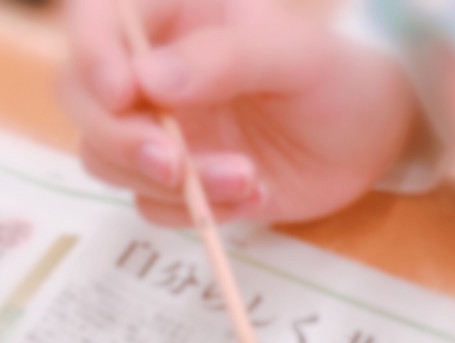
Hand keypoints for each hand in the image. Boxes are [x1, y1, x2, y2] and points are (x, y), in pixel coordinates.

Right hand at [61, 0, 418, 224]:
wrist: (371, 141)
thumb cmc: (338, 78)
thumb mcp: (294, 56)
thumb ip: (226, 59)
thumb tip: (148, 79)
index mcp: (173, 18)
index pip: (95, 21)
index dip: (92, 56)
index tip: (123, 95)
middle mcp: (152, 73)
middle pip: (83, 101)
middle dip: (121, 139)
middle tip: (177, 165)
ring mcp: (162, 131)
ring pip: (108, 160)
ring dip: (167, 184)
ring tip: (248, 180)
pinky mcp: (181, 182)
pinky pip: (154, 205)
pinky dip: (196, 211)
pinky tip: (255, 197)